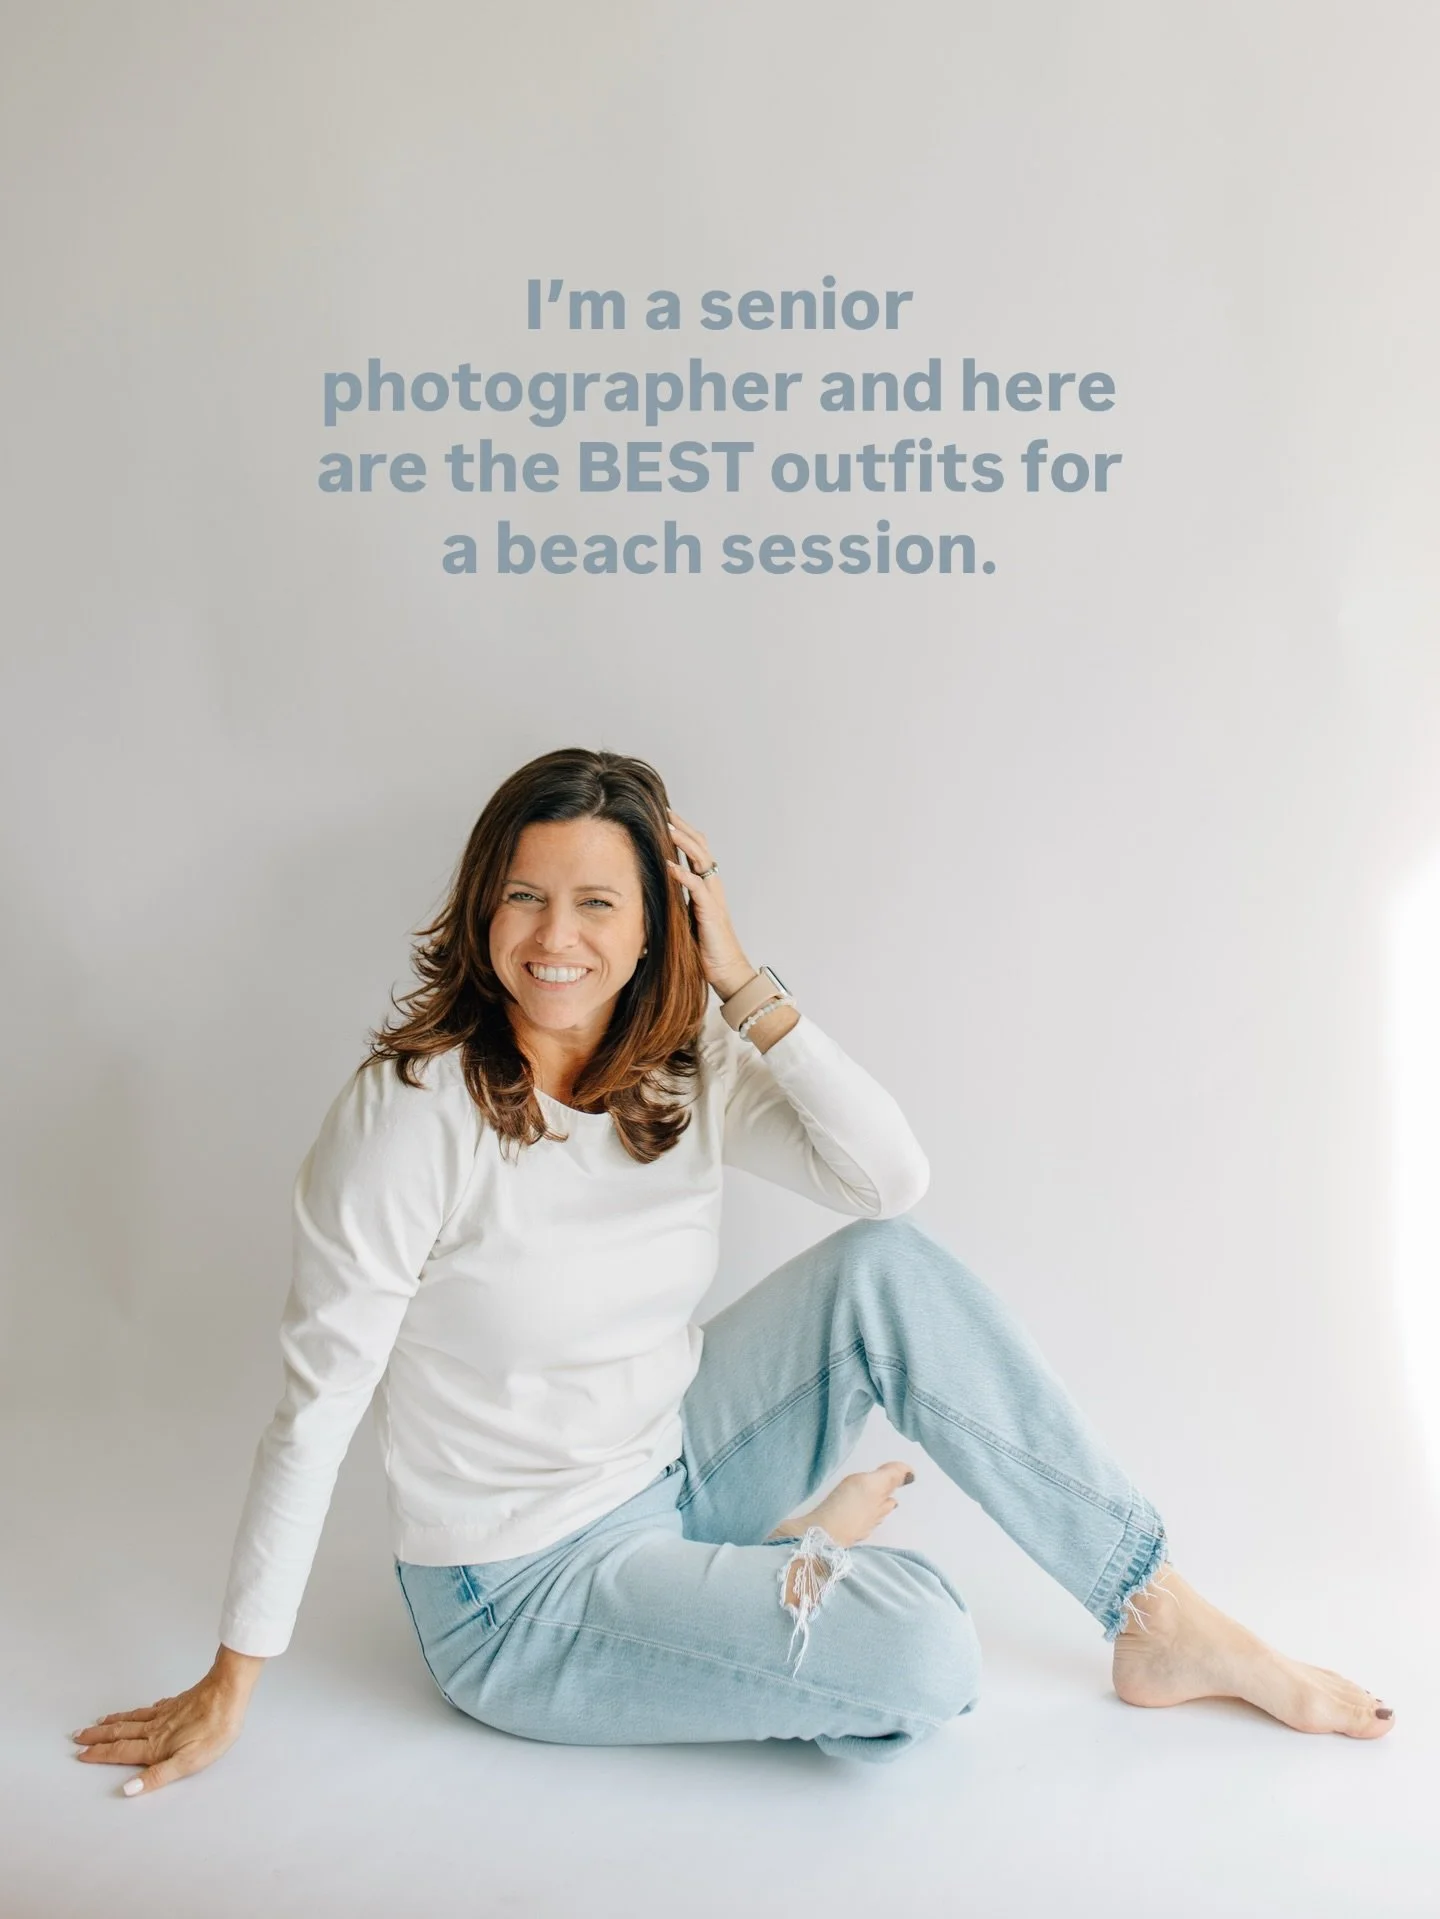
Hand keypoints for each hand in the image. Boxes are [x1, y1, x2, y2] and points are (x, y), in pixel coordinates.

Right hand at [72, 1652, 261, 1795]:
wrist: (229, 1693)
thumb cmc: (214, 1730)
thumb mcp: (189, 1762)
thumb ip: (157, 1776)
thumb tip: (127, 1789)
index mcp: (156, 1746)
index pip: (121, 1752)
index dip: (100, 1755)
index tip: (81, 1755)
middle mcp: (155, 1729)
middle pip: (120, 1733)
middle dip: (98, 1737)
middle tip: (77, 1736)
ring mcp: (165, 1714)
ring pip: (131, 1719)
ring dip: (112, 1723)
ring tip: (97, 1724)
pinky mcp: (177, 1703)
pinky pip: (148, 1708)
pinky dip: (136, 1711)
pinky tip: (137, 1711)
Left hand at [663, 806, 754, 996]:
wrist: (727, 972)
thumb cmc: (705, 949)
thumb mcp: (685, 919)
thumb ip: (675, 902)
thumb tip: (653, 890)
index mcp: (706, 887)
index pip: (696, 851)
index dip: (683, 833)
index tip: (665, 818)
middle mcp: (712, 887)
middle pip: (701, 847)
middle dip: (683, 828)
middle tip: (666, 811)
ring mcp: (713, 898)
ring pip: (702, 861)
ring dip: (684, 843)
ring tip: (668, 829)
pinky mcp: (711, 913)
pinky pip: (697, 888)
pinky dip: (683, 875)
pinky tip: (670, 866)